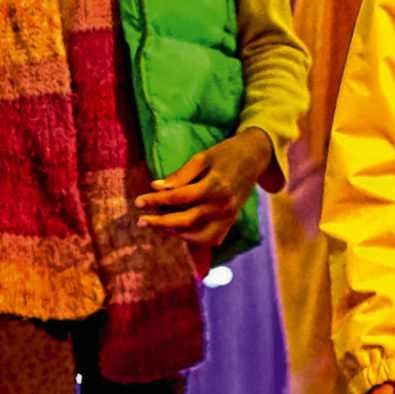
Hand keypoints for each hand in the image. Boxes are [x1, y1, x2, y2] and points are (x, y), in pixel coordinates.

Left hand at [136, 129, 268, 257]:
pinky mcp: (231, 221)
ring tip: (159, 226)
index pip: (180, 197)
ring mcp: (229, 216)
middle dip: (161, 222)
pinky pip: (212, 239)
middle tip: (141, 221)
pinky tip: (181, 232)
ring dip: (177, 233)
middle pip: (186, 220)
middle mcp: (223, 205)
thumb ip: (181, 175)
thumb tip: (156, 187)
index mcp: (216, 186)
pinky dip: (196, 240)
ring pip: (199, 236)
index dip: (157, 201)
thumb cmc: (226, 153)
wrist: (255, 157)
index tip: (138, 201)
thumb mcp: (203, 157)